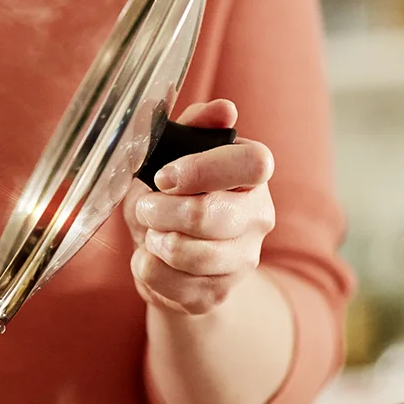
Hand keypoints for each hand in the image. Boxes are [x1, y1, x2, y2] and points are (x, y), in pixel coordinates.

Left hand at [123, 100, 276, 316]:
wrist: (170, 260)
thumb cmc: (170, 199)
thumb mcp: (173, 157)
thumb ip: (194, 127)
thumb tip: (223, 110)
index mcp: (251, 176)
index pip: (254, 163)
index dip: (202, 169)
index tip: (164, 177)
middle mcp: (258, 217)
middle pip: (209, 215)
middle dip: (160, 211)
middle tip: (145, 208)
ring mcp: (242, 259)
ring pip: (191, 255)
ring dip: (154, 241)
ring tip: (150, 233)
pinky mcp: (218, 293)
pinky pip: (173, 285)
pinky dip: (147, 269)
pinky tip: (150, 258)